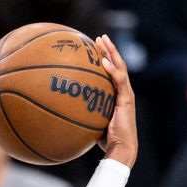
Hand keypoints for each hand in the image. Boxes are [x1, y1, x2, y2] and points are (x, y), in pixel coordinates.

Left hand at [95, 34, 136, 168]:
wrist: (119, 149)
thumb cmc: (104, 140)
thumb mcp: (91, 121)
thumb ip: (82, 112)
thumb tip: (60, 109)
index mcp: (117, 95)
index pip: (112, 72)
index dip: (106, 58)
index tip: (95, 47)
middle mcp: (124, 92)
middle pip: (117, 65)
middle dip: (109, 49)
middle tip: (100, 37)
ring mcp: (126, 94)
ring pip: (120, 68)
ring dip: (111, 53)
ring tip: (103, 41)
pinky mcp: (127, 100)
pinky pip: (120, 81)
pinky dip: (112, 70)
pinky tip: (104, 61)